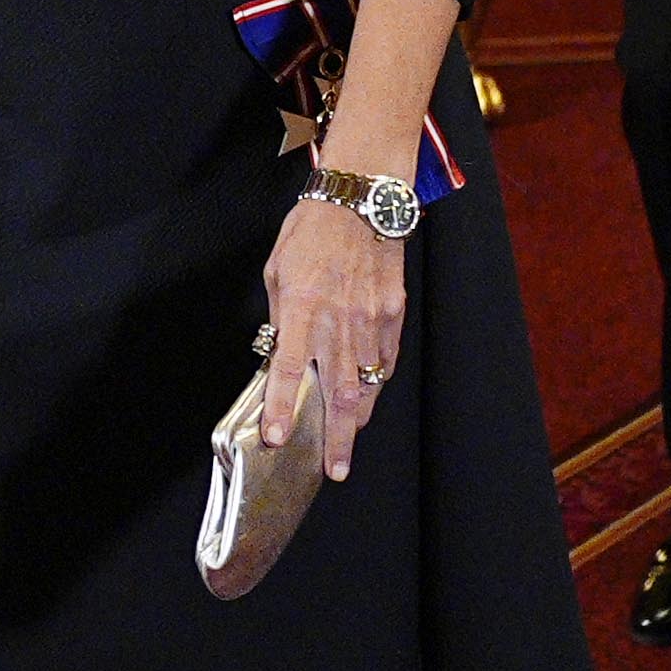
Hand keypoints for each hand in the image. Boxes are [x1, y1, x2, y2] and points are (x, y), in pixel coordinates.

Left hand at [261, 194, 407, 483]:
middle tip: (333, 471)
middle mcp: (339, 322)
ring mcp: (371, 321)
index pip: (289, 371)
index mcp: (303, 309)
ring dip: (357, 420)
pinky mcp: (393, 315)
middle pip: (338, 394)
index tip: (278, 439)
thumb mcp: (278, 270)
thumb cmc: (312, 230)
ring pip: (366, 384)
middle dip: (336, 439)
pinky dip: (375, 383)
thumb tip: (279, 352)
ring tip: (347, 444)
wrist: (361, 199)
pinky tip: (366, 398)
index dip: (282, 409)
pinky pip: (384, 360)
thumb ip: (281, 316)